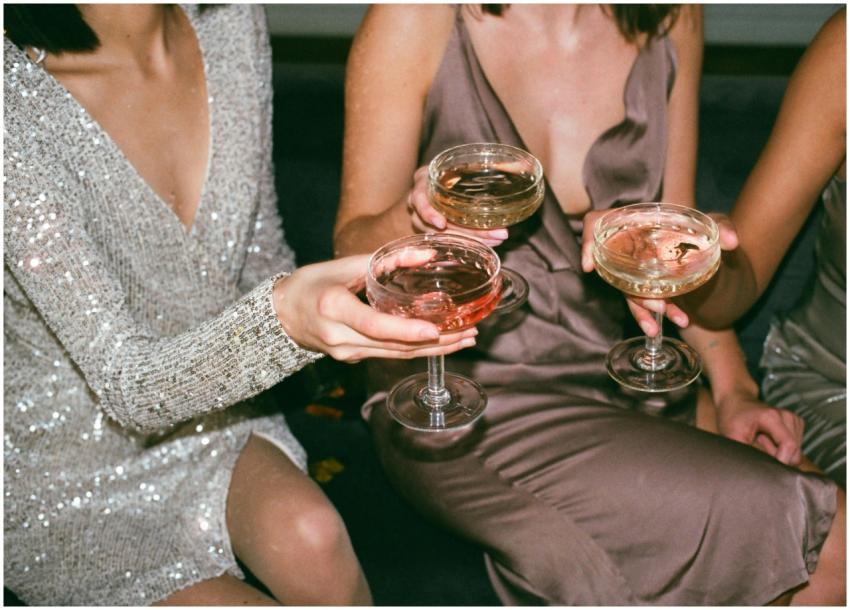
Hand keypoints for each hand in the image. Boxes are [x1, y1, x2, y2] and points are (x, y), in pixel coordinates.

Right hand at [273, 254, 477, 362]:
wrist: (281, 315)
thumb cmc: (311, 283)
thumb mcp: (344, 265)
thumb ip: (386, 260)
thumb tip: (428, 254)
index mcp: (333, 308)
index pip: (374, 325)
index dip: (405, 331)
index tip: (434, 330)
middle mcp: (340, 337)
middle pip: (393, 346)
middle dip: (435, 343)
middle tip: (468, 333)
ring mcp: (346, 353)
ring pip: (395, 355)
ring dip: (433, 350)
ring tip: (464, 339)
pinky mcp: (353, 358)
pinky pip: (389, 355)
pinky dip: (416, 349)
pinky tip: (441, 343)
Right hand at [406, 166, 507, 247]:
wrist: (442, 180)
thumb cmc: (452, 170)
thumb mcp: (463, 163)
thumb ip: (487, 166)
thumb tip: (523, 165)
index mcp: (423, 183)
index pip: (419, 200)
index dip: (428, 213)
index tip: (442, 223)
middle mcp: (419, 203)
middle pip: (436, 225)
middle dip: (467, 233)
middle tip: (496, 235)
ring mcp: (424, 220)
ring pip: (444, 237)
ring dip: (471, 241)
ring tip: (497, 240)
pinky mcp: (433, 232)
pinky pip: (447, 243)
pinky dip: (465, 246)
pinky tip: (484, 249)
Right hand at [580, 209, 739, 335]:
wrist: (712, 248)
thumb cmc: (703, 229)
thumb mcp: (712, 222)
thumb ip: (722, 226)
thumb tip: (732, 242)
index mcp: (634, 222)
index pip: (597, 224)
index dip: (588, 243)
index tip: (588, 266)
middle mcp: (628, 245)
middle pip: (613, 268)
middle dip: (634, 292)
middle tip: (659, 306)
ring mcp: (633, 268)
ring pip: (627, 291)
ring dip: (644, 310)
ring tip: (666, 323)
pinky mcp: (643, 285)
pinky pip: (639, 301)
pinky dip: (651, 315)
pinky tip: (669, 324)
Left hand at [716, 393, 803, 465]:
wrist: (735, 400)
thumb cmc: (731, 417)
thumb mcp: (731, 436)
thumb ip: (745, 454)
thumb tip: (753, 473)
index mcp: (772, 417)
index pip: (789, 446)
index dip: (781, 462)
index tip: (767, 468)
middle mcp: (787, 416)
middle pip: (795, 453)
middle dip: (777, 457)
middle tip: (757, 445)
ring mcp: (793, 419)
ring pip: (796, 453)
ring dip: (778, 452)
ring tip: (760, 440)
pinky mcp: (796, 424)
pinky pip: (794, 448)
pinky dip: (781, 448)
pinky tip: (767, 438)